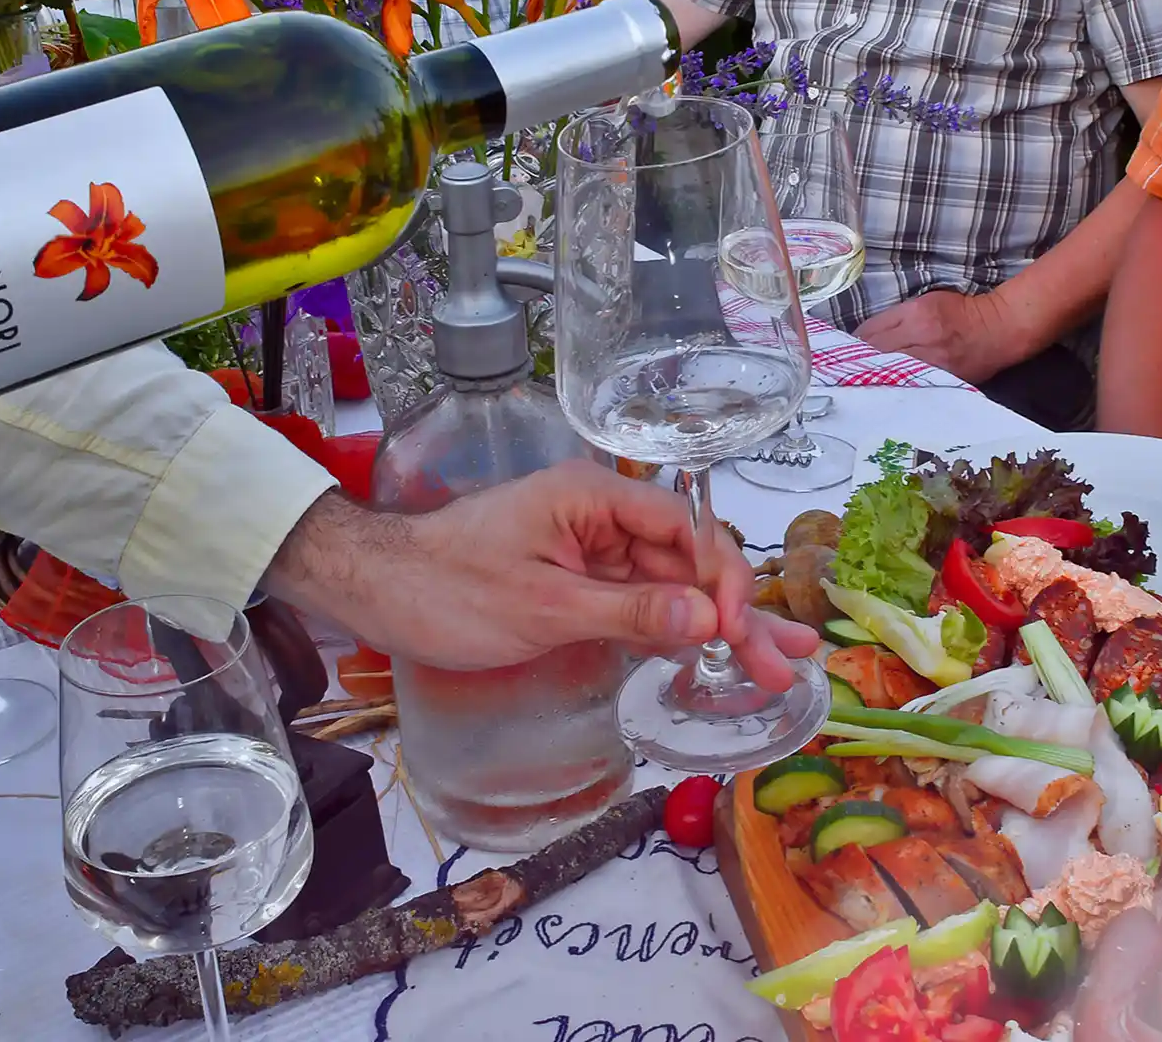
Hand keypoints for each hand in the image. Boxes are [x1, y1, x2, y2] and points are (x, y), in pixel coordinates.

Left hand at [269, 462, 819, 690]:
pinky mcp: (580, 583)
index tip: (733, 633)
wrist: (377, 590)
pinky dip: (678, 630)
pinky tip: (719, 652)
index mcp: (595, 497)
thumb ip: (629, 611)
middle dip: (737, 614)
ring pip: (673, 587)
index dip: (720, 582)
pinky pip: (642, 603)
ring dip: (721, 628)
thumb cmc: (446, 588)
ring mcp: (593, 550)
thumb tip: (704, 618)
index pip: (684, 531)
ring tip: (778, 664)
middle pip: (689, 563)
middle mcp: (603, 516)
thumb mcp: (542, 607)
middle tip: (785, 663)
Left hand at [855, 289, 1036, 384]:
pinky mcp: (944, 378)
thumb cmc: (961, 313)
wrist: (999, 330)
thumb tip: (864, 338)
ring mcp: (934, 361)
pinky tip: (885, 389)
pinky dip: (895, 386)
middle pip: (876, 352)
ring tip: (859, 383)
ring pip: (891, 371)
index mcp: (916, 313)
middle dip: (857, 361)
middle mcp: (923, 336)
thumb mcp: (927, 303)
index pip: (871, 330)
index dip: (853, 342)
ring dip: (872, 377)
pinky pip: (911, 384)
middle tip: (843, 371)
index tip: (843, 351)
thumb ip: (896, 319)